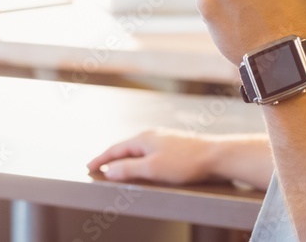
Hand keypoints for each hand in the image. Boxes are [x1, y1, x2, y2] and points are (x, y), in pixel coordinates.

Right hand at [87, 129, 217, 184]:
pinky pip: (149, 152)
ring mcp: (164, 140)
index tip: (90, 166)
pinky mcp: (174, 146)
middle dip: (111, 158)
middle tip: (99, 167)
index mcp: (144, 138)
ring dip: (125, 159)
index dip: (101, 159)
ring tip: (117, 167)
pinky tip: (143, 165)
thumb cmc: (186, 161)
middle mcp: (152, 135)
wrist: (215, 156)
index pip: (115, 149)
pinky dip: (139, 159)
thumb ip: (128, 169)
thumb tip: (109, 170)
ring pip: (138, 150)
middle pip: (125, 147)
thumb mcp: (152, 169)